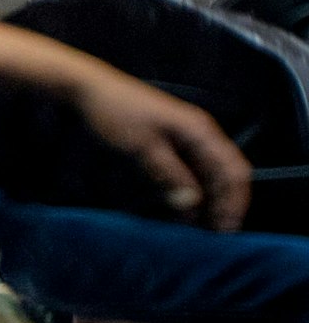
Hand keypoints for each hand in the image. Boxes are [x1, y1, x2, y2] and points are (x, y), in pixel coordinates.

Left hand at [69, 66, 250, 230]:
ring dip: (207, 199)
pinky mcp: (170, 141)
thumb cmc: (114, 113)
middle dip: (223, 204)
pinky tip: (181, 207)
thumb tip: (193, 204)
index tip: (225, 229)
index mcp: (200, 131)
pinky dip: (191, 189)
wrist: (89, 88)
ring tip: (198, 227)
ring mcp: (186, 137)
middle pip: (225, 174)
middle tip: (213, 234)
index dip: (234, 202)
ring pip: (209, 174)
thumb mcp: (142, 147)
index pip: (234, 171)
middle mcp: (200, 133)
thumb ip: (170, 175)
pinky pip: (191, 169)